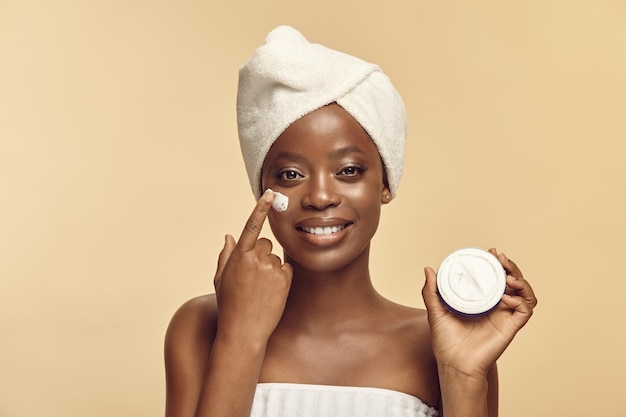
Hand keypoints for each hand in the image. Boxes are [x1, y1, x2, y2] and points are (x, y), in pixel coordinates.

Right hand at [213, 189, 292, 344]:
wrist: (244, 332)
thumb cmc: (229, 305)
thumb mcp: (220, 279)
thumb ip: (225, 255)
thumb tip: (229, 236)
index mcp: (239, 257)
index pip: (251, 226)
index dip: (261, 208)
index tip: (271, 194)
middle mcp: (256, 259)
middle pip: (264, 243)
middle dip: (260, 254)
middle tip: (252, 276)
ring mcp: (272, 269)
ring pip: (274, 257)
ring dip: (269, 268)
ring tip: (260, 289)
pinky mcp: (285, 280)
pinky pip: (286, 268)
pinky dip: (281, 276)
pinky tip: (271, 291)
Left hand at [422, 248, 536, 377]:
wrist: (454, 364)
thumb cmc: (446, 342)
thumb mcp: (436, 311)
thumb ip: (431, 291)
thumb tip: (428, 269)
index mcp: (482, 301)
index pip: (496, 278)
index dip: (498, 264)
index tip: (491, 252)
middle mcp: (496, 307)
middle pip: (513, 281)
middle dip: (511, 267)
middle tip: (500, 258)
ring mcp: (505, 316)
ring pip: (524, 293)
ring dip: (521, 280)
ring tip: (508, 276)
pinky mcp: (511, 327)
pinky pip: (525, 310)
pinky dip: (520, 300)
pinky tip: (506, 296)